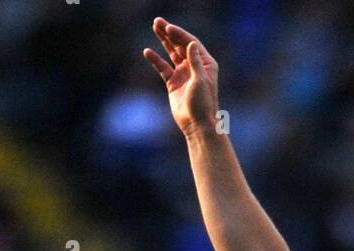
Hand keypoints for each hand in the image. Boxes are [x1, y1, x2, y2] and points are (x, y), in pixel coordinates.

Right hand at [143, 16, 218, 137]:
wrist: (197, 125)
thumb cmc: (203, 104)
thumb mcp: (200, 81)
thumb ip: (195, 62)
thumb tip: (191, 43)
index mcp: (206, 64)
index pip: (191, 43)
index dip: (179, 34)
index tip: (168, 28)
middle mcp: (195, 67)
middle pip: (180, 45)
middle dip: (169, 33)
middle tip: (157, 22)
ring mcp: (184, 74)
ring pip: (172, 53)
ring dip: (163, 41)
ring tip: (154, 27)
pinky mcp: (174, 83)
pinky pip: (163, 67)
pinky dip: (156, 60)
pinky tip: (147, 52)